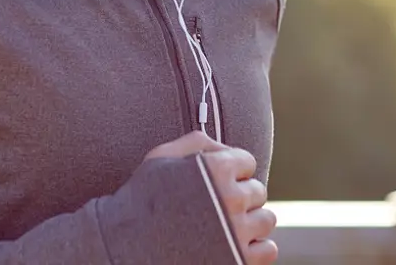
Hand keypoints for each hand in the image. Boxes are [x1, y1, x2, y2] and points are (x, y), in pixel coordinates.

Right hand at [144, 132, 277, 263]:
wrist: (126, 247)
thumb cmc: (140, 201)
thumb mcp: (161, 159)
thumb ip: (197, 143)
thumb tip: (227, 148)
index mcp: (216, 169)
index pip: (247, 162)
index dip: (231, 171)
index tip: (216, 183)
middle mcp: (231, 199)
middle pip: (258, 191)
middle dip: (239, 197)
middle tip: (216, 208)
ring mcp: (237, 232)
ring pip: (266, 220)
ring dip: (250, 223)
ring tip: (226, 228)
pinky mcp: (239, 260)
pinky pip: (268, 250)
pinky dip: (255, 249)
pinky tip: (233, 247)